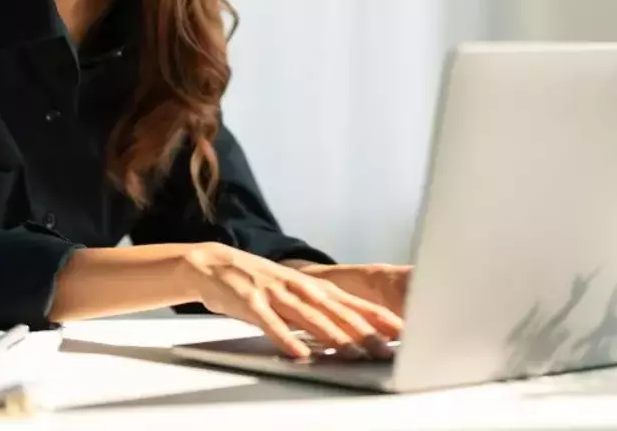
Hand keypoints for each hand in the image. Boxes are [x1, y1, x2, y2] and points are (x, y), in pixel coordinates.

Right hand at [180, 243, 403, 358]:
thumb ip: (320, 310)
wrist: (214, 263)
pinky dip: (285, 338)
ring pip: (309, 316)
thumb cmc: (259, 283)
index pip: (352, 302)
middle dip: (363, 332)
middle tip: (385, 350)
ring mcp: (275, 292)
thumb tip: (353, 331)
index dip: (378, 317)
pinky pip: (270, 323)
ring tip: (352, 353)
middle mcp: (299, 287)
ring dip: (332, 336)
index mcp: (312, 286)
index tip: (402, 331)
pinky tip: (298, 353)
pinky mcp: (251, 301)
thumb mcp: (294, 292)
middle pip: (337, 311)